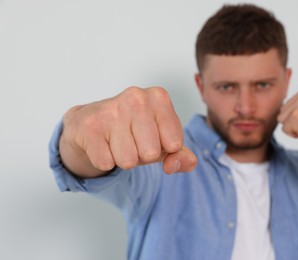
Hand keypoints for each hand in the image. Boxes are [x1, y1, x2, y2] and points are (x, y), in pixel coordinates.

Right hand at [60, 86, 196, 176]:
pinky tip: (102, 144)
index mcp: (159, 98)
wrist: (90, 124)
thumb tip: (173, 166)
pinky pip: (105, 163)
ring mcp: (111, 109)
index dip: (163, 148)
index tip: (152, 137)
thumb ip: (181, 156)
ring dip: (123, 159)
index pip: (175, 144)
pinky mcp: (89, 125)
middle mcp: (137, 98)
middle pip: (151, 154)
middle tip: (132, 141)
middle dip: (142, 156)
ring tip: (116, 142)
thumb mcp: (163, 141)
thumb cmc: (133, 131)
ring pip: (128, 161)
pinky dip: (104, 160)